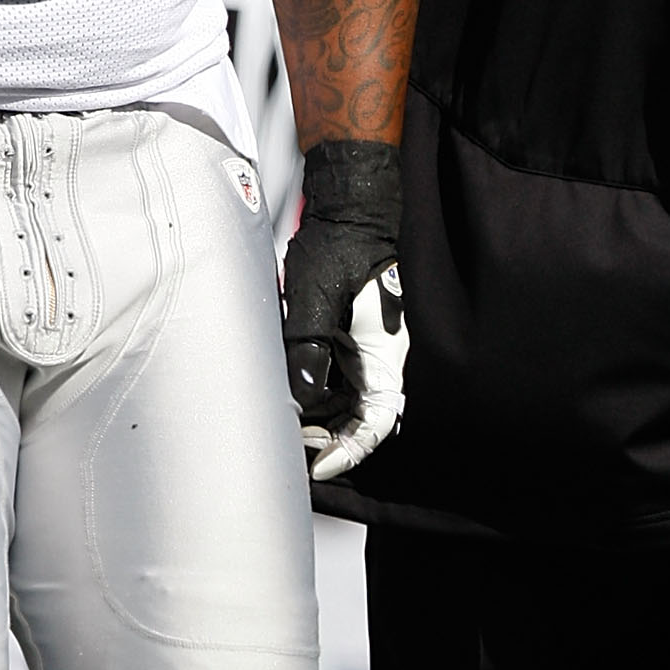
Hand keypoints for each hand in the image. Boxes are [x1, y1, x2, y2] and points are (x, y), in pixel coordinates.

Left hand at [282, 139, 409, 482]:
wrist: (351, 204)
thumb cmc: (343, 245)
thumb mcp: (317, 300)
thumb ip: (308, 351)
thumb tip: (300, 397)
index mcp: (385, 355)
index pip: (375, 423)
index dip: (348, 451)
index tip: (316, 465)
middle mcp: (380, 360)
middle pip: (359, 420)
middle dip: (326, 438)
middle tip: (290, 442)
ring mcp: (364, 351)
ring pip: (344, 404)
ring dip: (317, 417)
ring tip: (284, 420)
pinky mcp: (348, 339)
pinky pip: (334, 380)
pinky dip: (313, 394)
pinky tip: (288, 394)